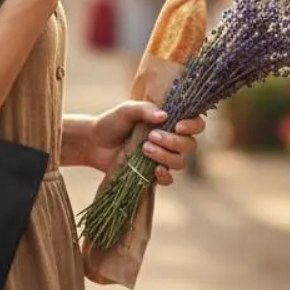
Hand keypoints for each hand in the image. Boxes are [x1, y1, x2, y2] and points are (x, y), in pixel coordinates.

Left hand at [84, 102, 205, 184]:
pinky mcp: (152, 174)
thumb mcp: (126, 110)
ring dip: (165, 156)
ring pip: (180, 162)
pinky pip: (169, 180)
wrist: (93, 143)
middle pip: (189, 145)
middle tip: (151, 136)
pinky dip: (165, 176)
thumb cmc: (112, 122)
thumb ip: (144, 109)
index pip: (196, 125)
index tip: (178, 126)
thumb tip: (164, 116)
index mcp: (170, 122)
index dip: (193, 126)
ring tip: (144, 148)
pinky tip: (156, 170)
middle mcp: (171, 141)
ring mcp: (163, 158)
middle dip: (173, 141)